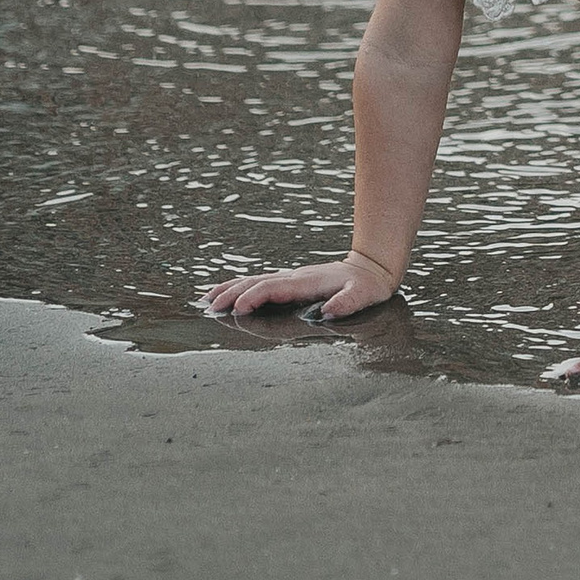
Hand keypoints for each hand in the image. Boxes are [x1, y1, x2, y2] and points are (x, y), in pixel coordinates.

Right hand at [197, 251, 397, 320]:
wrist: (371, 268)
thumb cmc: (366, 285)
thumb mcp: (363, 295)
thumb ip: (347, 302)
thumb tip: (330, 311)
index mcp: (305, 282)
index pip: (272, 288)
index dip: (253, 297)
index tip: (237, 309)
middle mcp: (294, 277)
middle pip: (255, 282)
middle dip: (231, 293)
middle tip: (211, 307)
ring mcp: (291, 278)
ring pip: (253, 280)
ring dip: (230, 288)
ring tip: (208, 299)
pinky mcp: (291, 281)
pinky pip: (260, 282)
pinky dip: (241, 287)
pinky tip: (230, 294)